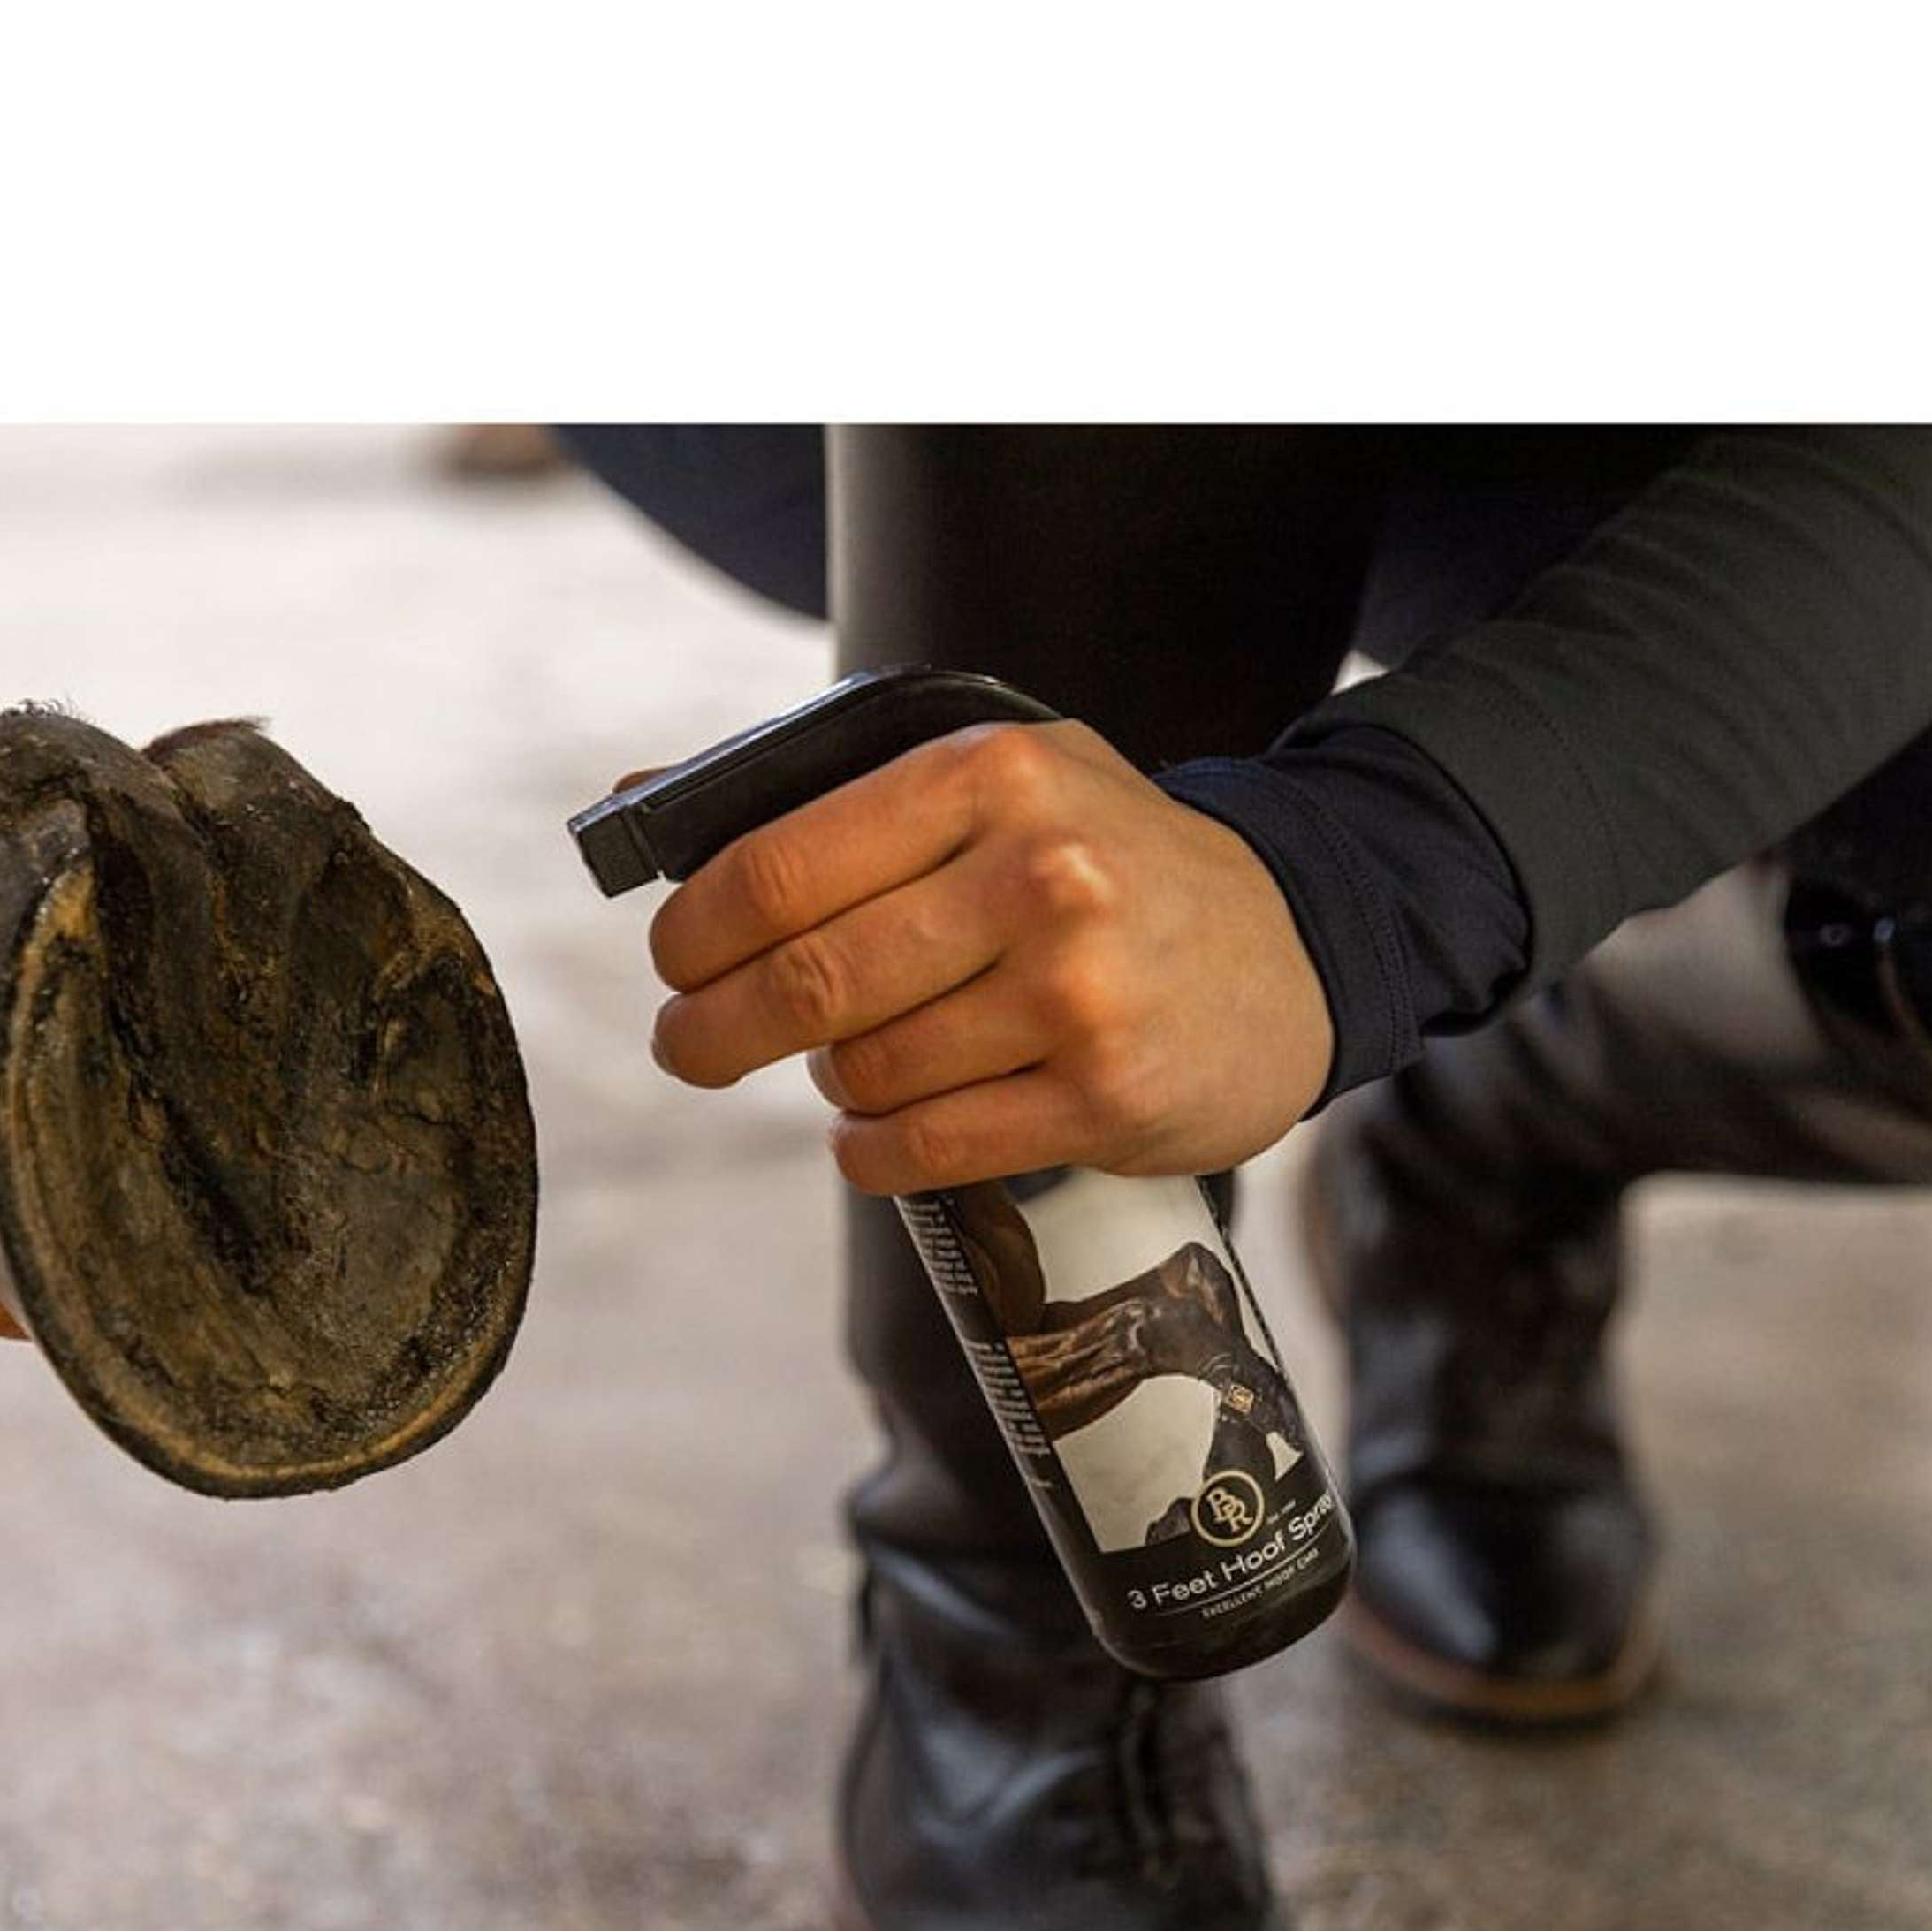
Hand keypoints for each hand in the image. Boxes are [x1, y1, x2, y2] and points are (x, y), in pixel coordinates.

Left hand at [644, 718, 1334, 1192]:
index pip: (781, 866)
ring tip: (853, 1063)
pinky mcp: (1104, 1099)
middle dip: (714, 1029)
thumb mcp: (993, 782)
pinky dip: (869, 1154)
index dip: (693, 931)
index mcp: (993, 776)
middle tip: (688, 1047)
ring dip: (827, 1083)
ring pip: (864, 1073)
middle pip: (807, 982)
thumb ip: (830, 792)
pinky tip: (873, 1135)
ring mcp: (1079, 995)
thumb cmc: (1106, 862)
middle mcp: (1041, 876)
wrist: (1293, 947)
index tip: (672, 961)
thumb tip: (638, 804)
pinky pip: (923, 1151)